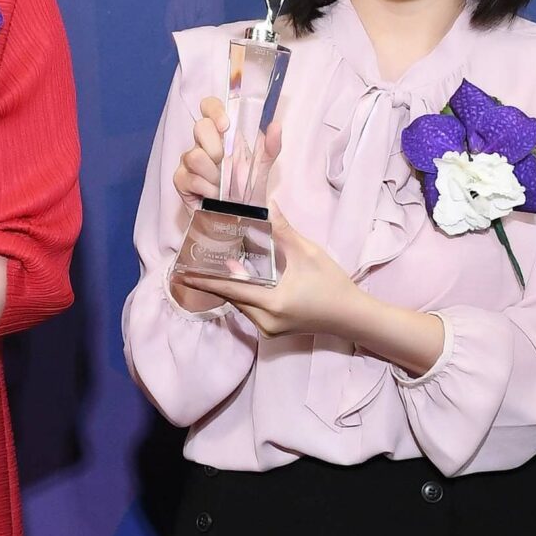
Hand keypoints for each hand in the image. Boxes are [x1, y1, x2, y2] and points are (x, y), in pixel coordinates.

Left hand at [171, 210, 357, 341]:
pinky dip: (242, 295)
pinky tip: (236, 279)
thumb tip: (267, 205)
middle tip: (192, 265)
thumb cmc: (332, 285)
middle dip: (212, 282)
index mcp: (272, 304)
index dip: (205, 281)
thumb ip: (283, 231)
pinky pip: (250, 311)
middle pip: (232, 299)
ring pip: (240, 305)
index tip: (183, 274)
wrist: (352, 316)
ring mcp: (269, 329)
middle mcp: (265, 321)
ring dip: (228, 287)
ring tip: (209, 269)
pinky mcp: (274, 330)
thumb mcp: (308, 254)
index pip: (230, 290)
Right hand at [174, 95, 279, 203]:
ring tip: (222, 186)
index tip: (225, 125)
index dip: (214, 110)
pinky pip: (191, 178)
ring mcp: (188, 160)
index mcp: (221, 134)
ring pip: (194, 156)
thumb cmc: (246, 189)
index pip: (209, 106)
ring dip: (214, 175)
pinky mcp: (180, 179)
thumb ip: (271, 146)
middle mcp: (202, 143)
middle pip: (199, 127)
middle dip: (216, 147)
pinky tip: (214, 196)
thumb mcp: (262, 167)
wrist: (236, 220)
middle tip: (226, 163)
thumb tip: (276, 125)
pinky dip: (208, 190)